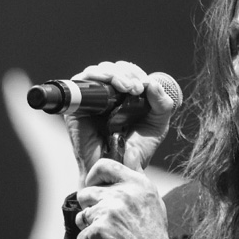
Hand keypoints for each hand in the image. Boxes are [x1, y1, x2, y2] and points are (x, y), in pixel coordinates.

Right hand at [67, 61, 176, 184]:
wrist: (118, 169)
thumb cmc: (136, 150)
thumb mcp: (157, 125)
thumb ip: (162, 104)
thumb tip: (153, 82)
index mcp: (122, 96)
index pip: (125, 72)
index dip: (135, 73)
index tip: (146, 86)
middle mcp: (104, 96)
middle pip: (111, 68)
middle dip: (127, 73)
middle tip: (138, 89)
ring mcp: (89, 101)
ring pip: (97, 71)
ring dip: (115, 74)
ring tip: (129, 88)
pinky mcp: (75, 107)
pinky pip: (80, 82)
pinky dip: (96, 76)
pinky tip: (112, 86)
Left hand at [75, 159, 179, 238]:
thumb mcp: (153, 201)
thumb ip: (137, 178)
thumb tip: (130, 152)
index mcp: (138, 184)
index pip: (104, 165)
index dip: (94, 176)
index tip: (94, 187)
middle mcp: (123, 194)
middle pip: (86, 193)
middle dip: (91, 209)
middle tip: (107, 224)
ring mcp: (109, 212)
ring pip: (82, 216)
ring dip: (91, 229)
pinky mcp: (98, 231)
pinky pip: (82, 236)